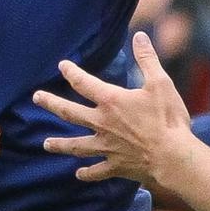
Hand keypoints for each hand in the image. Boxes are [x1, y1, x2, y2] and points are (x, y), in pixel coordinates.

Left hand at [35, 32, 195, 188]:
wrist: (172, 157)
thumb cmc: (168, 119)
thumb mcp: (160, 83)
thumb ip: (147, 59)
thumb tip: (139, 36)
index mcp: (111, 101)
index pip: (84, 83)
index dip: (71, 72)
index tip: (62, 66)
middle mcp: (102, 124)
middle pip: (69, 113)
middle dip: (51, 103)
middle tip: (37, 97)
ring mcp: (107, 147)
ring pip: (76, 145)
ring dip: (60, 144)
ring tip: (46, 144)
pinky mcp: (116, 166)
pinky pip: (97, 170)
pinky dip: (87, 173)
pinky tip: (79, 174)